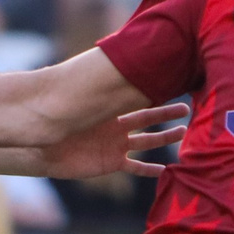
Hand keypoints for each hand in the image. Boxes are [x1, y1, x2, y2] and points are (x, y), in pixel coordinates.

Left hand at [37, 102, 188, 180]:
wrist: (45, 151)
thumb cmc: (54, 124)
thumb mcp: (66, 104)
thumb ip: (70, 88)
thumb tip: (62, 63)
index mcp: (108, 112)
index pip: (134, 102)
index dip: (152, 97)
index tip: (168, 87)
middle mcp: (116, 128)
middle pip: (147, 120)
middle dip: (166, 114)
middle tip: (187, 108)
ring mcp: (116, 146)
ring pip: (146, 142)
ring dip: (164, 139)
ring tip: (183, 134)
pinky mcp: (112, 163)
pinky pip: (135, 167)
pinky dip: (149, 169)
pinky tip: (165, 170)